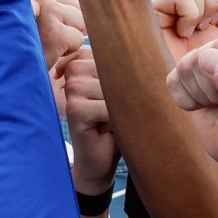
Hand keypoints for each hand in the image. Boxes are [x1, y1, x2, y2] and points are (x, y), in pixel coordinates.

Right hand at [28, 0, 85, 65]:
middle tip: (40, 35)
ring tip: (42, 42)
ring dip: (66, 37)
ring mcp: (48, 9)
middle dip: (65, 24)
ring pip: (80, 22)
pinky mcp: (55, 32)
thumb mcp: (25, 6)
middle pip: (77, 6)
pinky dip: (66, 51)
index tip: (39, 23)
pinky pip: (78, 40)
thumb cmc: (11, 38)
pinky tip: (46, 52)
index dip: (60, 13)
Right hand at [58, 48, 116, 192]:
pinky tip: (105, 130)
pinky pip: (109, 107)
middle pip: (116, 72)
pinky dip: (115, 121)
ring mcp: (72, 89)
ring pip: (114, 89)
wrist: (100, 161)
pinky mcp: (75, 109)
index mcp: (83, 64)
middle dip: (124, 94)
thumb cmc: (113, 126)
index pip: (116, 57)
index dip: (126, 79)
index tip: (115, 100)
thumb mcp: (121, 94)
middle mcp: (74, 73)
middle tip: (112, 114)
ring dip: (119, 108)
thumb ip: (124, 72)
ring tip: (109, 121)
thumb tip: (146, 55)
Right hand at [150, 0, 217, 66]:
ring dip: (201, 10)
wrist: (184, 84)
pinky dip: (189, 16)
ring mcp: (161, 1)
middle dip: (213, 3)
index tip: (213, 25)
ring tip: (192, 32)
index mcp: (190, 0)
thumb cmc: (201, 63)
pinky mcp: (151, 9)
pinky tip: (181, 34)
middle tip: (204, 28)